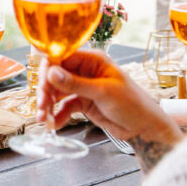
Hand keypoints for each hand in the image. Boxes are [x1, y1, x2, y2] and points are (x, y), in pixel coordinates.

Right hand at [38, 50, 180, 144]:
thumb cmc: (133, 104)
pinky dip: (57, 114)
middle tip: (41, 105)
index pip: (61, 57)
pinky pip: (63, 105)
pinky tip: (54, 123)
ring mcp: (82, 86)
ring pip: (56, 91)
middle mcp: (85, 71)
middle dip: (45, 90)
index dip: (48, 69)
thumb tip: (51, 72)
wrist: (145, 128)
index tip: (41, 83)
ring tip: (43, 118)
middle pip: (55, 75)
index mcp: (93, 60)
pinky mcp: (82, 102)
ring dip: (48, 104)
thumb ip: (75, 83)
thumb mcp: (104, 92)